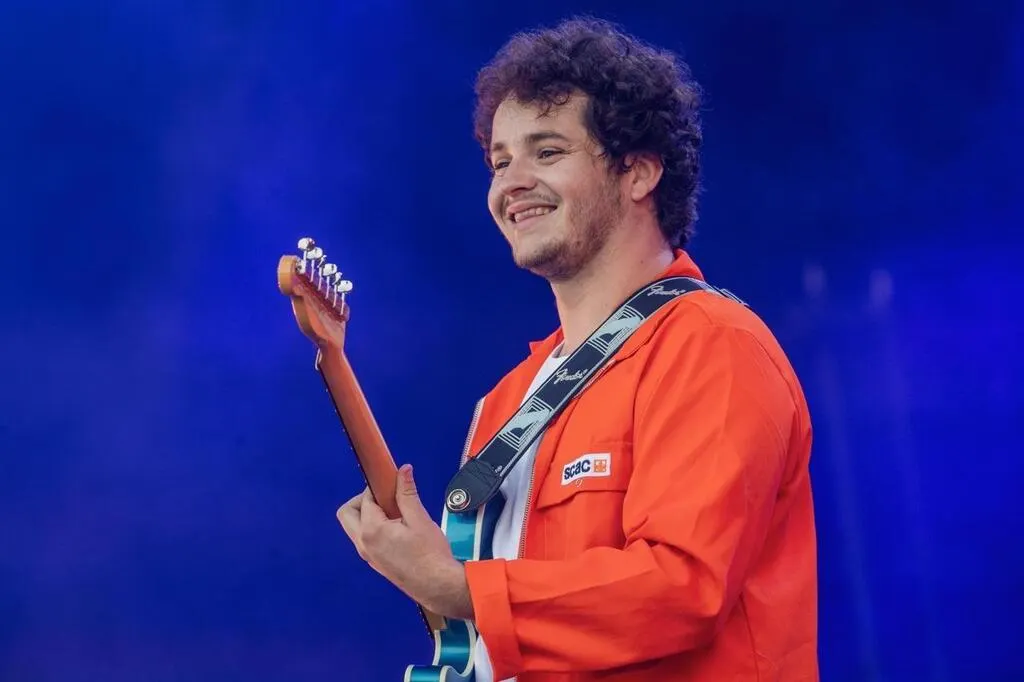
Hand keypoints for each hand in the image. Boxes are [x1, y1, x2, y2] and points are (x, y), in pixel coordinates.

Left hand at [336, 464, 473, 620]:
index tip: (390, 483)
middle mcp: (364, 544)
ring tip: (395, 514)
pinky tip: (397, 529)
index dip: (378, 487)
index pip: (365, 499)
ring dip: (368, 515)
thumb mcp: (420, 519)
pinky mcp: (375, 562)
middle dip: (363, 500)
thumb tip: (403, 471)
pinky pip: (364, 539)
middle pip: (347, 513)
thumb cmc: (431, 557)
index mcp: (372, 531)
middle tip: (385, 498)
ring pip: (354, 527)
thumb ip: (407, 493)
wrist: (437, 586)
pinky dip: (373, 529)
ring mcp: (367, 555)